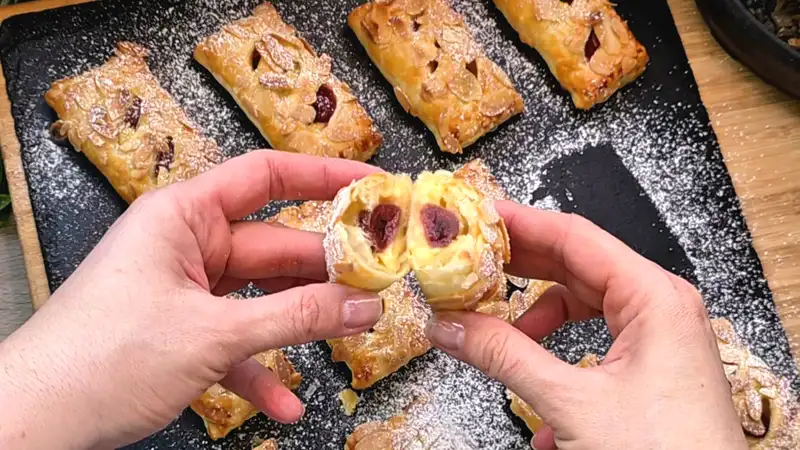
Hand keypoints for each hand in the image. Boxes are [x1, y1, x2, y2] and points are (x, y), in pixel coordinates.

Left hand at [0, 151, 382, 449]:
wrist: (34, 423)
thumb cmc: (105, 356)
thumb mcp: (212, 333)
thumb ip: (295, 316)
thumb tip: (362, 305)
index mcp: (184, 216)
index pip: (265, 177)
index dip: (322, 177)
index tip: (372, 186)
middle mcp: (186, 246)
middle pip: (273, 246)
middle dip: (323, 270)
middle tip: (376, 283)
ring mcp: (184, 292)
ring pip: (259, 298)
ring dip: (299, 323)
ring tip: (350, 334)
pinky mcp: (181, 334)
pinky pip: (234, 344)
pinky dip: (260, 371)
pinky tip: (286, 404)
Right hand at [424, 201, 746, 449]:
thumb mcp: (572, 402)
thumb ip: (506, 357)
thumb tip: (452, 326)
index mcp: (653, 297)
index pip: (576, 236)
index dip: (524, 223)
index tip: (480, 214)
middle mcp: (660, 308)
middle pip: (578, 266)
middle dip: (523, 267)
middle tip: (474, 261)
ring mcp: (658, 338)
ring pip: (585, 305)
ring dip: (538, 318)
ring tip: (497, 332)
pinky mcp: (652, 369)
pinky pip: (595, 341)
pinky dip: (559, 355)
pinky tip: (534, 388)